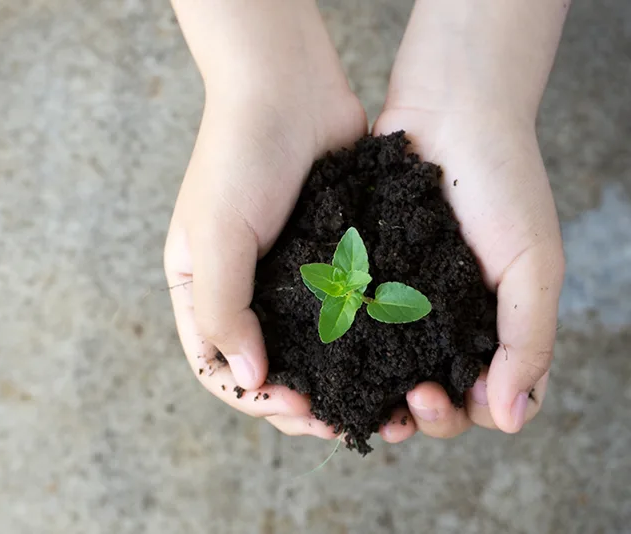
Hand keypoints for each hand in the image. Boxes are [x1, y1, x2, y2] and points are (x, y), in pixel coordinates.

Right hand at [164, 0, 366, 437]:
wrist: (290, 89)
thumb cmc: (238, 156)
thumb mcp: (214, 234)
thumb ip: (224, 309)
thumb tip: (250, 378)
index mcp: (204, 290)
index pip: (220, 368)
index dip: (257, 398)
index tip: (299, 406)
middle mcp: (247, 291)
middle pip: (271, 368)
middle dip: (304, 404)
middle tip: (345, 425)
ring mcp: (292, 278)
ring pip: (313, 350)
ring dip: (341, 383)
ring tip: (378, 408)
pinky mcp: (332, 260)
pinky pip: (345, 314)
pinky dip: (363, 342)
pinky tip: (391, 359)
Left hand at [371, 107, 563, 440]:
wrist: (451, 113)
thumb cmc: (504, 183)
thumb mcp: (533, 263)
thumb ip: (529, 339)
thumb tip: (510, 418)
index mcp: (493, 323)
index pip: (485, 395)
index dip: (467, 411)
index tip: (445, 396)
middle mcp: (446, 318)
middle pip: (434, 391)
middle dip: (422, 410)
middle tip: (408, 398)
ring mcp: (404, 298)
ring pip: (389, 367)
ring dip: (379, 390)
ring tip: (362, 393)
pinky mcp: (367, 272)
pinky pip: (355, 320)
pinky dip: (347, 346)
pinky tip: (332, 356)